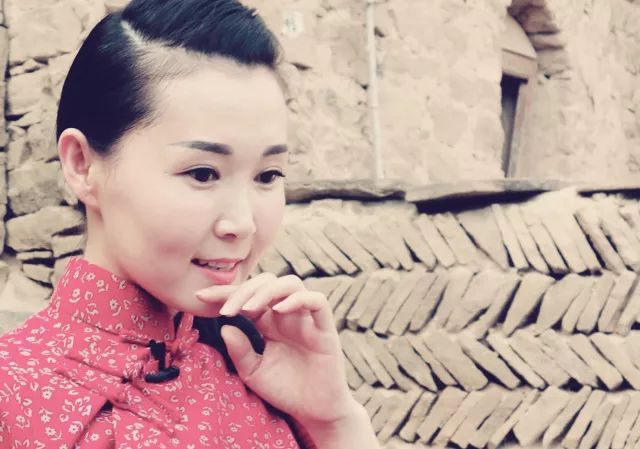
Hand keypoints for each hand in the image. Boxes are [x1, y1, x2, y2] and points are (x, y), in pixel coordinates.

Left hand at [195, 273, 354, 429]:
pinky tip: (279, 310)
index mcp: (269, 322)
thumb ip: (240, 351)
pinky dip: (298, 299)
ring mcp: (307, 320)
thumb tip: (225, 327)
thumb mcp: (253, 372)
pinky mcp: (326, 329)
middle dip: (243, 290)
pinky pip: (317, 302)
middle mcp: (287, 315)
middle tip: (226, 311)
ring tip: (249, 308)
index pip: (247, 297)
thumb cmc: (285, 391)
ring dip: (267, 291)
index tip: (199, 295)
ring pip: (291, 284)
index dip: (224, 292)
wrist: (314, 413)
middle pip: (267, 283)